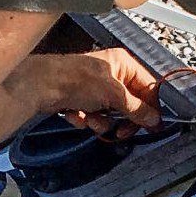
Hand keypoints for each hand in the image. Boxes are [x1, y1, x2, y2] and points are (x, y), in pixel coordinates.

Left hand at [42, 47, 165, 140]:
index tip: (153, 126)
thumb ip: (136, 108)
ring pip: (110, 115)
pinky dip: (84, 119)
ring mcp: (96, 88)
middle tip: (121, 132)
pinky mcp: (82, 101)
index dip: (151, 108)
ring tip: (89, 117)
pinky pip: (93, 117)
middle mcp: (112, 74)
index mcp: (124, 64)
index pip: (148, 88)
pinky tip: (74, 114)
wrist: (41, 86)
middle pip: (130, 105)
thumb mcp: (113, 94)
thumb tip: (154, 119)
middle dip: (122, 119)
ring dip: (100, 121)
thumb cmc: (76, 80)